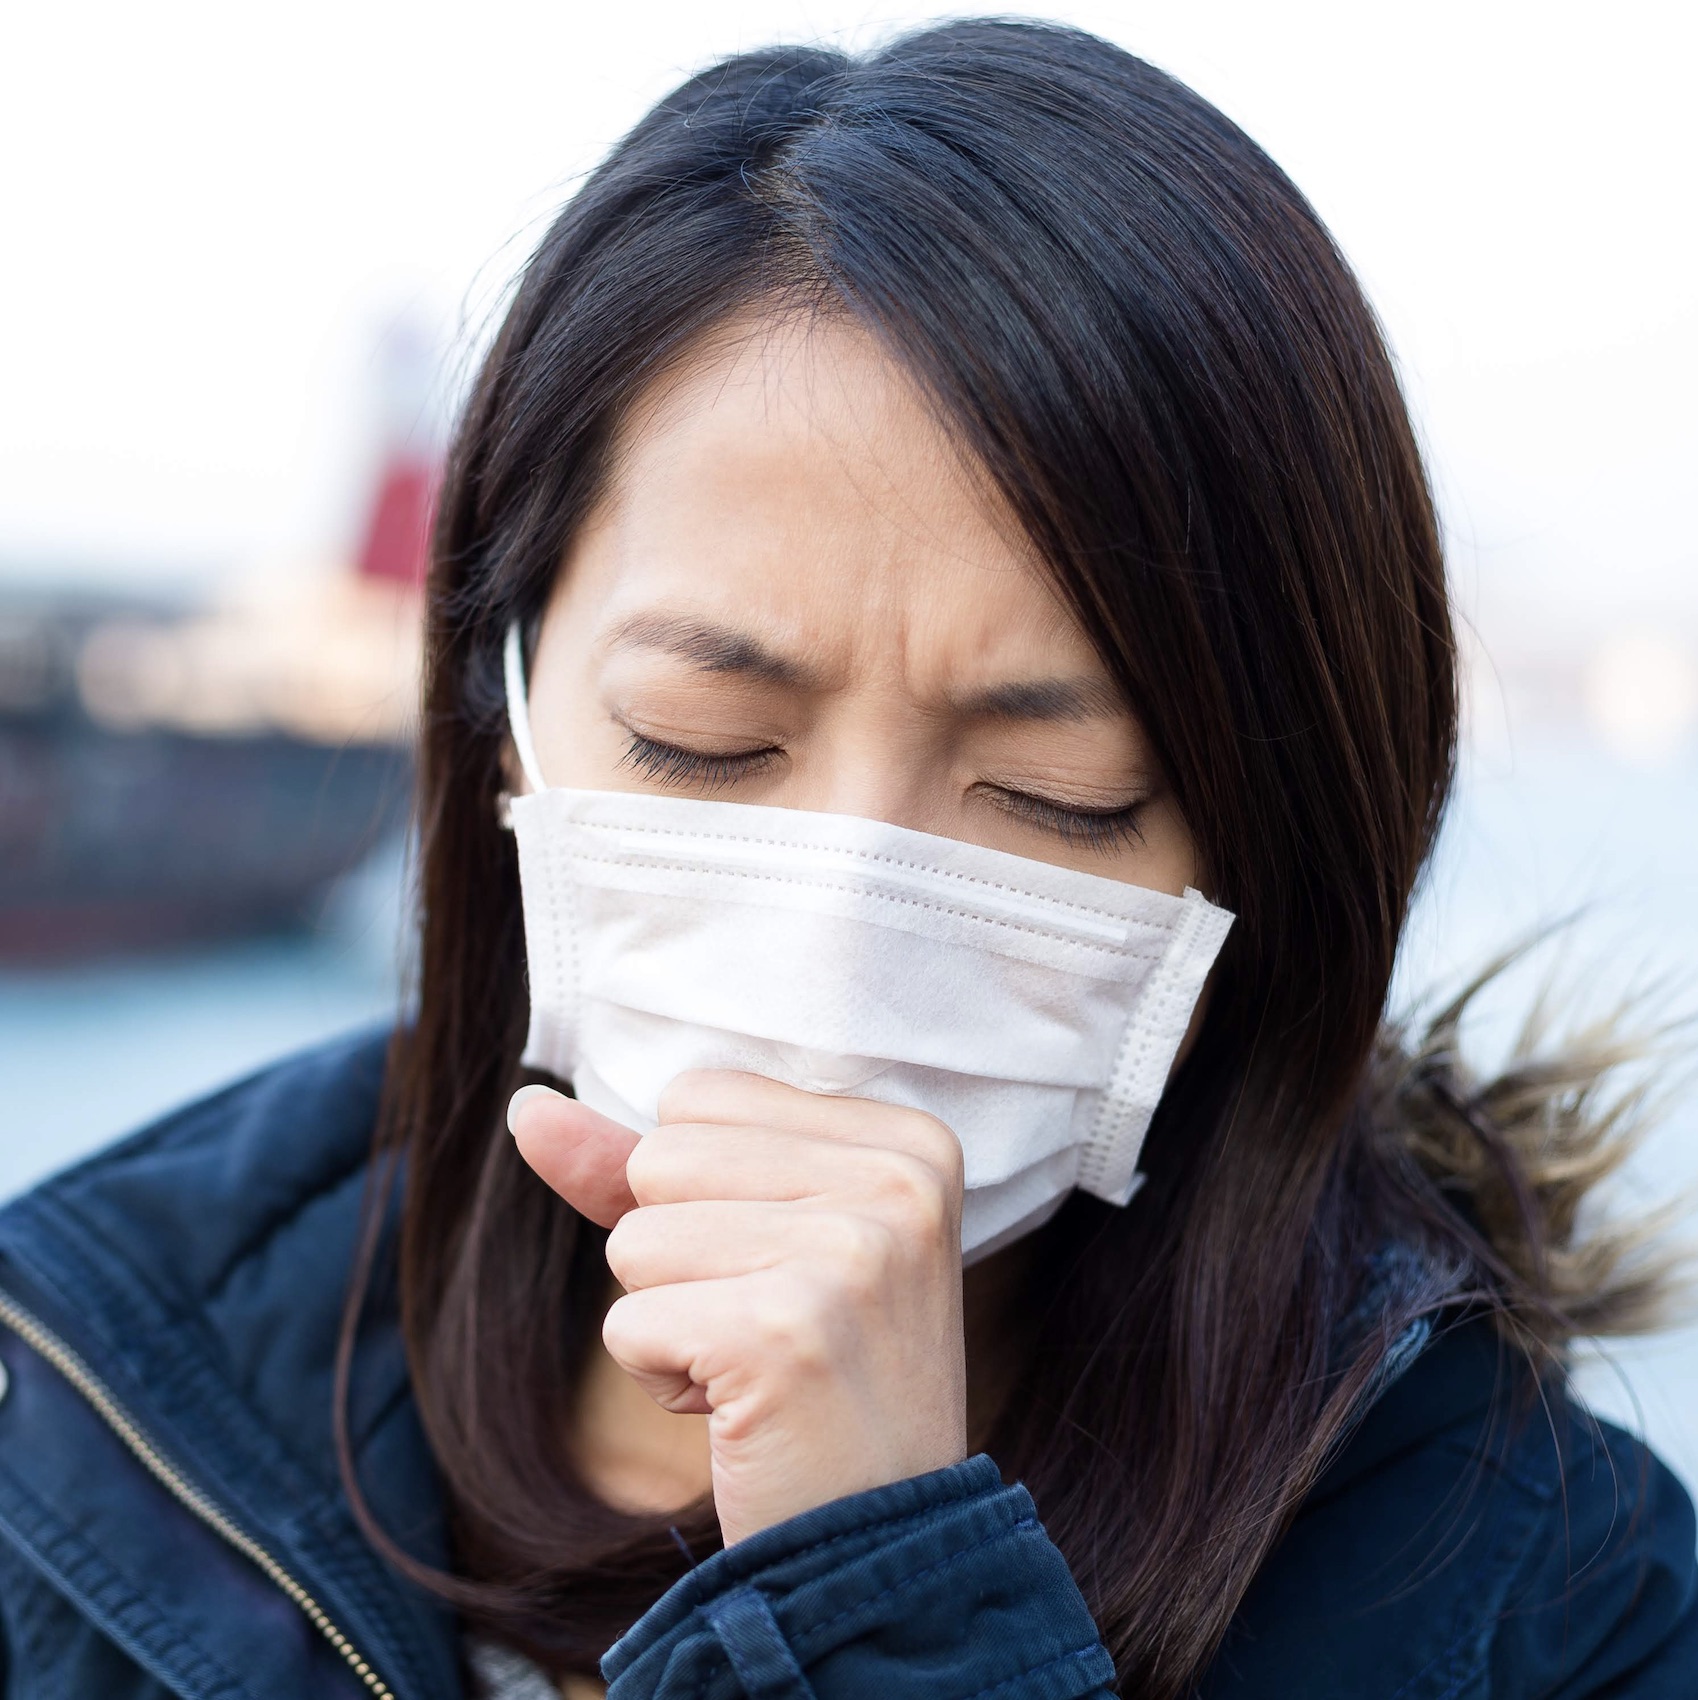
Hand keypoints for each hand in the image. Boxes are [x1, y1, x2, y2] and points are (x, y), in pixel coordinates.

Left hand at [509, 1071, 968, 1545]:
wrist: (878, 1550)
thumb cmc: (813, 1383)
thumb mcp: (749, 1241)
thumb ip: (640, 1164)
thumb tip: (527, 1105)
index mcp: (907, 1140)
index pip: (702, 1097)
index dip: (708, 1196)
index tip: (789, 1273)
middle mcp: (898, 1181)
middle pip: (662, 1156)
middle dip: (680, 1254)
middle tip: (771, 1329)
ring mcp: (851, 1252)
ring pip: (635, 1238)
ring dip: (668, 1319)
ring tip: (758, 1370)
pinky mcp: (784, 1331)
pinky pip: (628, 1321)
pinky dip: (660, 1379)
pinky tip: (739, 1411)